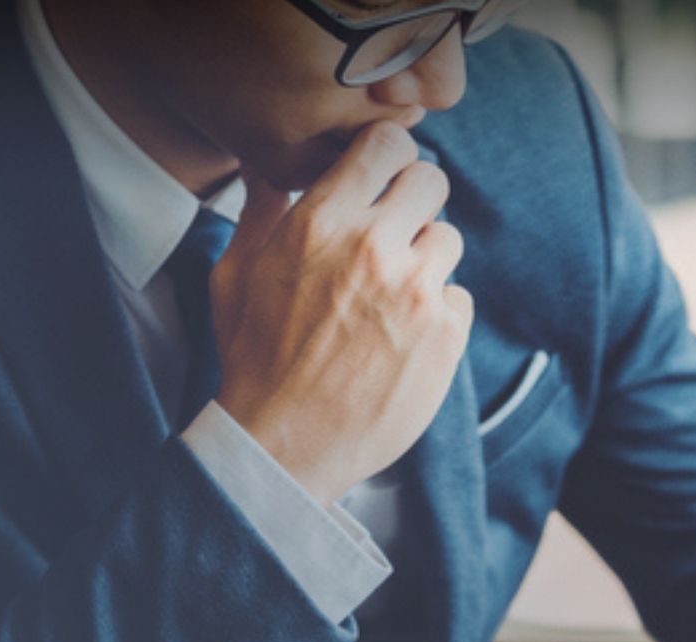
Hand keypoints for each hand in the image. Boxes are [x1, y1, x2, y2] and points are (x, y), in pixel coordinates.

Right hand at [211, 122, 472, 505]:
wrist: (286, 443)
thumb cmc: (255, 359)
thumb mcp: (235, 276)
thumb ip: (259, 214)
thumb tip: (269, 169)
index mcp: (322, 223)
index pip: (388, 143)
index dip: (390, 156)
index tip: (382, 178)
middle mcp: (375, 248)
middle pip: (432, 180)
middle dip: (415, 201)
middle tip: (395, 232)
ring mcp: (417, 292)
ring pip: (449, 239)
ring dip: (426, 260)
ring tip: (391, 297)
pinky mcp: (447, 334)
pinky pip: (460, 297)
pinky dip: (438, 312)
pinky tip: (404, 337)